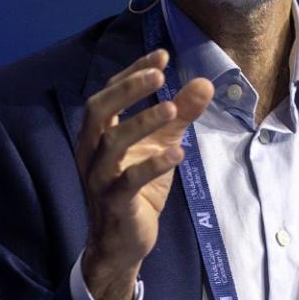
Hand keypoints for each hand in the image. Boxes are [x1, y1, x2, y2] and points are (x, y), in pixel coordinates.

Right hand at [75, 49, 213, 299]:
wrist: (121, 243)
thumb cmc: (138, 187)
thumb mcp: (163, 144)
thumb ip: (181, 115)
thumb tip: (205, 82)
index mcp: (100, 133)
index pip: (109, 93)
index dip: (132, 73)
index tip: (161, 56)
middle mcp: (92, 151)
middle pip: (98, 111)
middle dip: (127, 89)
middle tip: (159, 75)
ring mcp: (99, 178)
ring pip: (112, 144)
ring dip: (141, 122)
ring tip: (173, 108)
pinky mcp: (114, 203)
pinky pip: (128, 182)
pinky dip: (152, 165)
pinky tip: (177, 152)